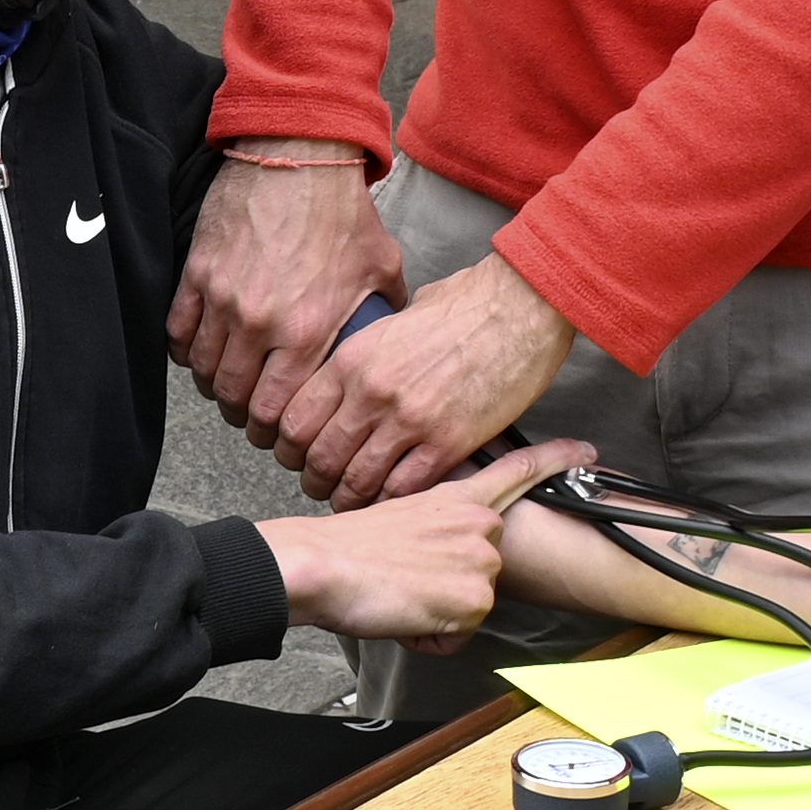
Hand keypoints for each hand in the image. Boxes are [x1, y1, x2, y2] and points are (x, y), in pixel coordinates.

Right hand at [175, 153, 400, 441]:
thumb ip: (386, 313)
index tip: (275, 433)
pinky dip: (187, 349)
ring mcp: (222, 299)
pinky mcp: (197, 274)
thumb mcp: (382, 268)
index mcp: (307, 331)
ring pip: (203, 369)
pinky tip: (201, 351)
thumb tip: (392, 340)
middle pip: (234, 397)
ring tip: (226, 386)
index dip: (272, 431)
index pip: (276, 409)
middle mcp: (259, 323)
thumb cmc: (343, 212)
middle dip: (241, 415)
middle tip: (249, 416)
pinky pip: (178, 331)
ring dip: (214, 384)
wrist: (298, 157)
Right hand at [267, 441, 584, 640]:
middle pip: (488, 569)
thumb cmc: (342, 546)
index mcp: (456, 497)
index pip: (517, 471)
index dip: (557, 460)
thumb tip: (439, 555)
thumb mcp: (398, 515)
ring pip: (472, 607)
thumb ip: (436, 526)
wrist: (319, 564)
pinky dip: (429, 639)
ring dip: (437, 615)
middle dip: (453, 586)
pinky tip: (403, 614)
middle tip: (408, 579)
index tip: (586, 452)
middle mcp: (477, 524)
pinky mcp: (474, 599)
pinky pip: (458, 639)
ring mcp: (479, 560)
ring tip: (400, 595)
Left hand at [278, 251, 573, 506]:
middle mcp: (372, 392)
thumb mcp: (394, 322)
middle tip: (320, 487)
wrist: (519, 307)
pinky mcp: (448, 442)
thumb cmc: (464, 306)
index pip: (296, 419)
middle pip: (321, 457)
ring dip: (350, 498)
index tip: (298, 457)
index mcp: (352, 360)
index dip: (290, 448)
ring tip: (351, 502)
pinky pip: (405, 488)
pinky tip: (390, 503)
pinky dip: (392, 502)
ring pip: (358, 480)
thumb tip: (350, 379)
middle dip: (315, 479)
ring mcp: (409, 420)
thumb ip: (365, 357)